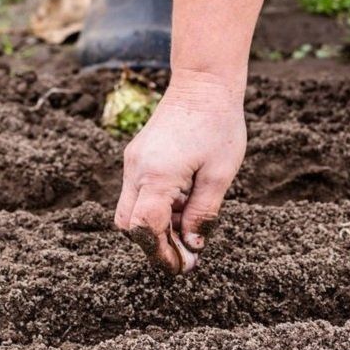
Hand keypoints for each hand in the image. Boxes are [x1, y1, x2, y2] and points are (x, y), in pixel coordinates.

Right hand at [113, 0, 265, 273]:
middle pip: (129, 225)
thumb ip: (203, 213)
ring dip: (154, 227)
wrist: (204, 83)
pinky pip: (137, 192)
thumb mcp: (220, 174)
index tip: (182, 267)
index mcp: (157, 175)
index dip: (161, 253)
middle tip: (185, 256)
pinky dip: (155, 208)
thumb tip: (193, 246)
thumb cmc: (218, 125)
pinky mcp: (138, 156)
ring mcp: (134, 161)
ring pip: (130, 210)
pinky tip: (182, 206)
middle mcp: (137, 170)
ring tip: (188, 229)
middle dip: (153, 245)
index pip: (146, 228)